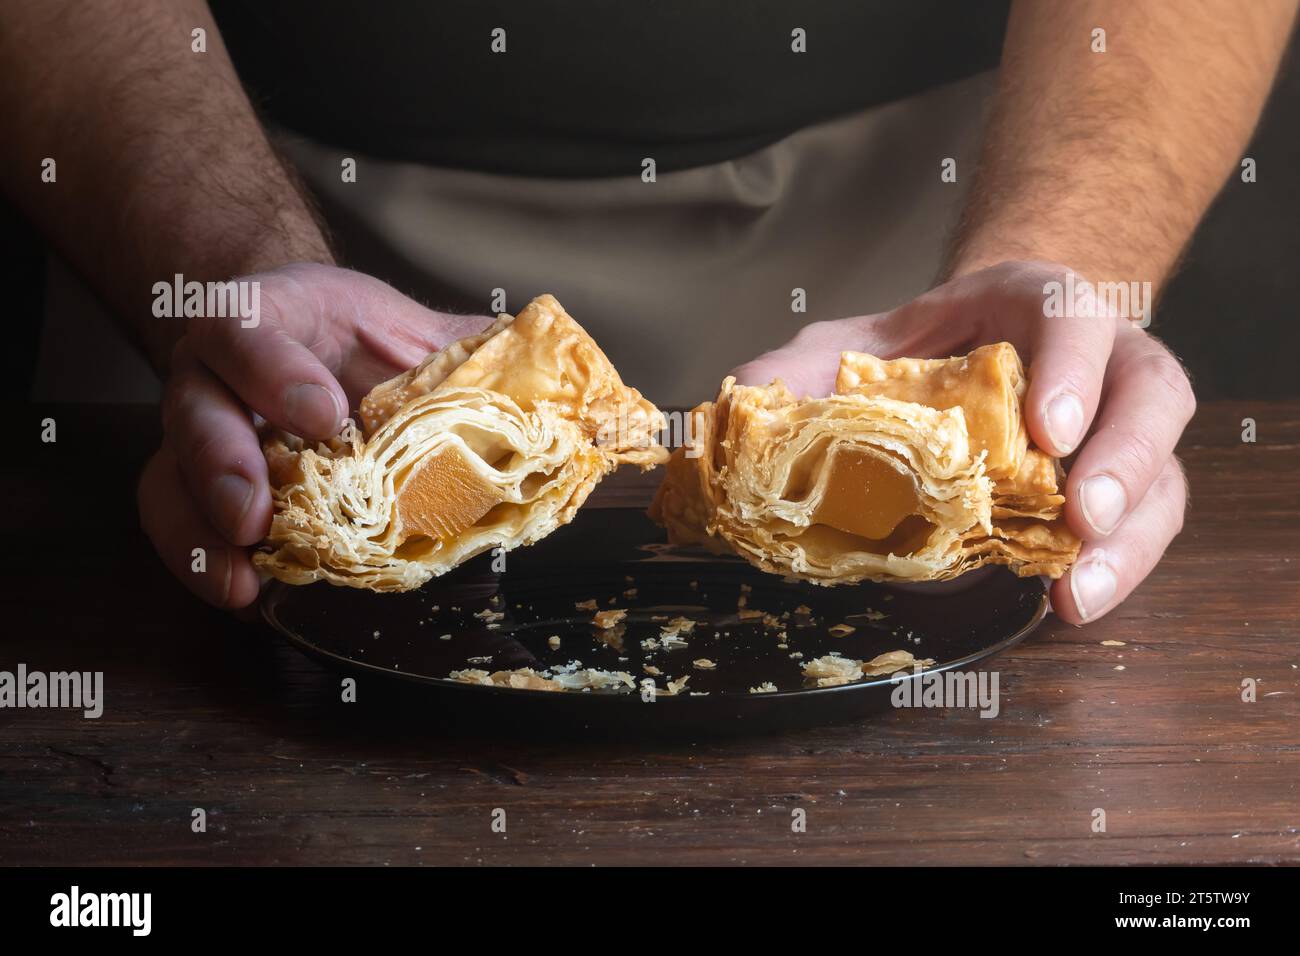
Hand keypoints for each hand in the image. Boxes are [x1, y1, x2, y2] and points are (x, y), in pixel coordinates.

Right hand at [139, 262, 495, 607]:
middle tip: (257, 515)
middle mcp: (218, 375)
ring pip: (170, 479)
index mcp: (268, 319)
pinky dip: (206, 564)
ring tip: (243, 582)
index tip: (327, 415)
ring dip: (200, 535)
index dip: (275, 372)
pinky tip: (248, 597)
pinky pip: (181, 524)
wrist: (314, 337)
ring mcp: (203, 435)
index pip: (246, 330)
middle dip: (224, 466)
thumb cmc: (361, 337)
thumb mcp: (415, 328)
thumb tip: (570, 393)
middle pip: (196, 413)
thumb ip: (475, 355)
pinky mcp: (204, 488)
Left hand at [731, 261, 1193, 623]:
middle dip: (1125, 457)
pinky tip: (1072, 604)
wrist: (959, 352)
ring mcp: (1116, 426)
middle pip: (1151, 393)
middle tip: (1083, 517)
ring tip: (1079, 592)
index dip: (1072, 365)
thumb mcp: (851, 343)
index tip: (1048, 428)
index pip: (1073, 312)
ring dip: (1133, 537)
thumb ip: (798, 369)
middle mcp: (1098, 361)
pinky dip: (1117, 568)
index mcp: (1034, 306)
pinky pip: (1143, 525)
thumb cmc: (915, 349)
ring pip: (1163, 471)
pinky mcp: (1116, 486)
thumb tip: (738, 406)